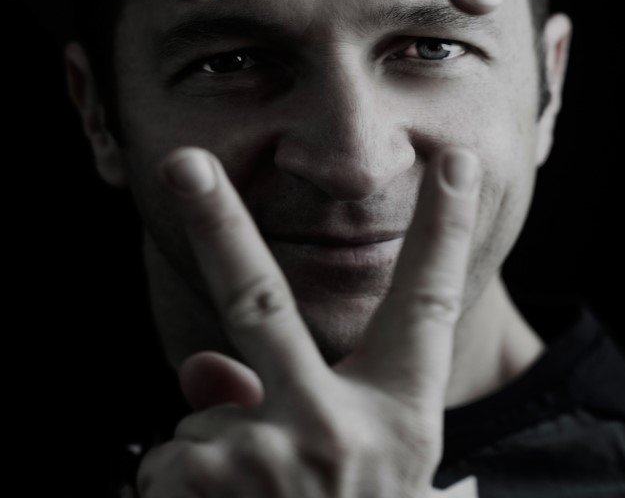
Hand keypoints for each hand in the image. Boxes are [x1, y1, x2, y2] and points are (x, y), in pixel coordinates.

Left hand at [139, 146, 480, 496]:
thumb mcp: (359, 462)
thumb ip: (292, 404)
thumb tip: (199, 369)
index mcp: (397, 419)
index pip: (426, 309)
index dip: (444, 232)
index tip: (456, 160)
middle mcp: (336, 428)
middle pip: (261, 301)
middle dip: (217, 224)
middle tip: (183, 161)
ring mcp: (269, 456)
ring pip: (207, 413)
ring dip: (216, 454)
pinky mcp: (207, 484)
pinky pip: (168, 459)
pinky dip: (181, 490)